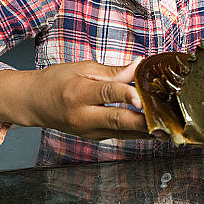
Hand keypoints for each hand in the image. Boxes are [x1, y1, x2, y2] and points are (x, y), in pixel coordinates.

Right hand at [0, 59, 161, 140]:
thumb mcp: (82, 68)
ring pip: (123, 133)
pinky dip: (138, 132)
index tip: (143, 96)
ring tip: (169, 127)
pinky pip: (120, 135)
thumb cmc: (57, 82)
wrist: (34, 103)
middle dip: (143, 122)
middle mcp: (84, 116)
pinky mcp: (95, 138)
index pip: (108, 93)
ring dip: (147, 131)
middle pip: (118, 120)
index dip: (127, 95)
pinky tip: (156, 128)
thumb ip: (113, 71)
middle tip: (165, 120)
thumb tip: (139, 66)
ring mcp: (89, 130)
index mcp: (79, 92)